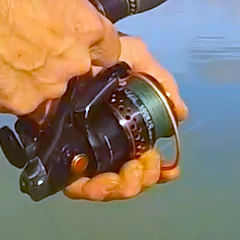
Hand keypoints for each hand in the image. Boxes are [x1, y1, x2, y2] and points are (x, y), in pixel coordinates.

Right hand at [0, 0, 125, 115]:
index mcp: (87, 28)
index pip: (110, 48)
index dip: (93, 43)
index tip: (73, 37)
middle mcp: (75, 62)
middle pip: (80, 72)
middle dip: (63, 61)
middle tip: (32, 43)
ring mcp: (48, 87)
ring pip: (51, 91)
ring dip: (37, 79)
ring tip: (8, 58)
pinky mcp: (19, 105)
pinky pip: (22, 104)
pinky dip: (12, 92)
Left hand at [64, 35, 188, 201]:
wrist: (58, 49)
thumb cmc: (94, 54)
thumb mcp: (133, 57)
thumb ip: (159, 82)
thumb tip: (181, 113)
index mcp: (117, 126)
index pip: (141, 158)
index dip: (157, 170)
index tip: (170, 170)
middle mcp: (100, 143)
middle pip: (126, 177)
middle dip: (143, 178)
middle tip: (146, 163)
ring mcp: (79, 153)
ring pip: (107, 186)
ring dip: (127, 185)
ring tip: (133, 169)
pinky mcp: (58, 159)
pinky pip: (78, 187)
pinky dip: (96, 189)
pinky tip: (107, 179)